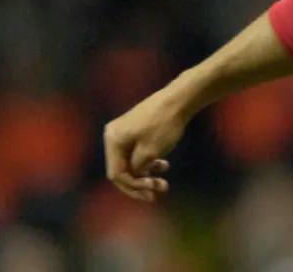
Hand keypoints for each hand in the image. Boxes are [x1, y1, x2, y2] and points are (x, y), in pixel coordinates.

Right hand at [103, 86, 188, 201]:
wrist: (179, 99)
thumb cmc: (164, 125)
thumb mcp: (150, 153)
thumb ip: (137, 168)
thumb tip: (134, 175)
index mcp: (113, 140)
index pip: (116, 173)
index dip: (133, 187)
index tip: (152, 192)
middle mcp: (114, 135)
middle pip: (122, 169)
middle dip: (139, 184)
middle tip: (158, 193)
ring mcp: (125, 132)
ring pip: (132, 162)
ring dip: (146, 175)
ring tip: (164, 183)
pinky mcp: (137, 130)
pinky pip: (138, 153)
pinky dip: (149, 162)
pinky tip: (163, 166)